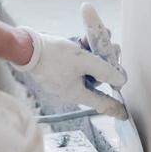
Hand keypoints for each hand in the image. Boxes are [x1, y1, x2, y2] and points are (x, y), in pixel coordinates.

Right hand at [13, 27, 127, 118]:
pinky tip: (84, 37)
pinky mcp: (57, 66)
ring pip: (87, 66)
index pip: (101, 103)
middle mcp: (70, 88)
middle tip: (114, 47)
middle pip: (96, 78)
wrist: (25, 47)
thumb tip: (121, 80)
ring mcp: (63, 77)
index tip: (124, 115)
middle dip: (106, 62)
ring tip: (99, 36)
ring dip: (95, 51)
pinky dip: (83, 49)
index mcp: (76, 93)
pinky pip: (76, 60)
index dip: (114, 107)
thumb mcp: (84, 60)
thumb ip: (104, 70)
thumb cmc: (53, 55)